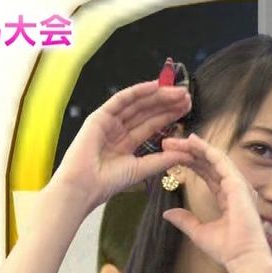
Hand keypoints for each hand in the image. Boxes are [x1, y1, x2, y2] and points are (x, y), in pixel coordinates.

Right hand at [49, 80, 192, 210]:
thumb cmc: (108, 183)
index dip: (169, 115)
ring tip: (178, 91)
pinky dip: (138, 91)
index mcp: (126, 143)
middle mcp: (118, 130)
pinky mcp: (99, 116)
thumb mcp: (142, 169)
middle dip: (167, 103)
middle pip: (146, 111)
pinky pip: (121, 99)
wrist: (84, 187)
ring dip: (158, 95)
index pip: (151, 124)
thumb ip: (163, 160)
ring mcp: (108, 122)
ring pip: (137, 104)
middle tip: (187, 96)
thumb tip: (187, 153)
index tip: (187, 109)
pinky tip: (155, 85)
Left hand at [159, 134, 271, 272]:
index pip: (207, 173)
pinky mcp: (237, 184)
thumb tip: (167, 214)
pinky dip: (208, 150)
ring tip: (178, 139)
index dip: (191, 162)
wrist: (242, 257)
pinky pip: (221, 162)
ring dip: (197, 147)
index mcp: (226, 196)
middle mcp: (233, 187)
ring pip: (214, 158)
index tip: (173, 155)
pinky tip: (194, 142)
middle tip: (169, 142)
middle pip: (209, 162)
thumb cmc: (227, 249)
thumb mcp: (199, 232)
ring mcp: (237, 184)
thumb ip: (185, 220)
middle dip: (190, 151)